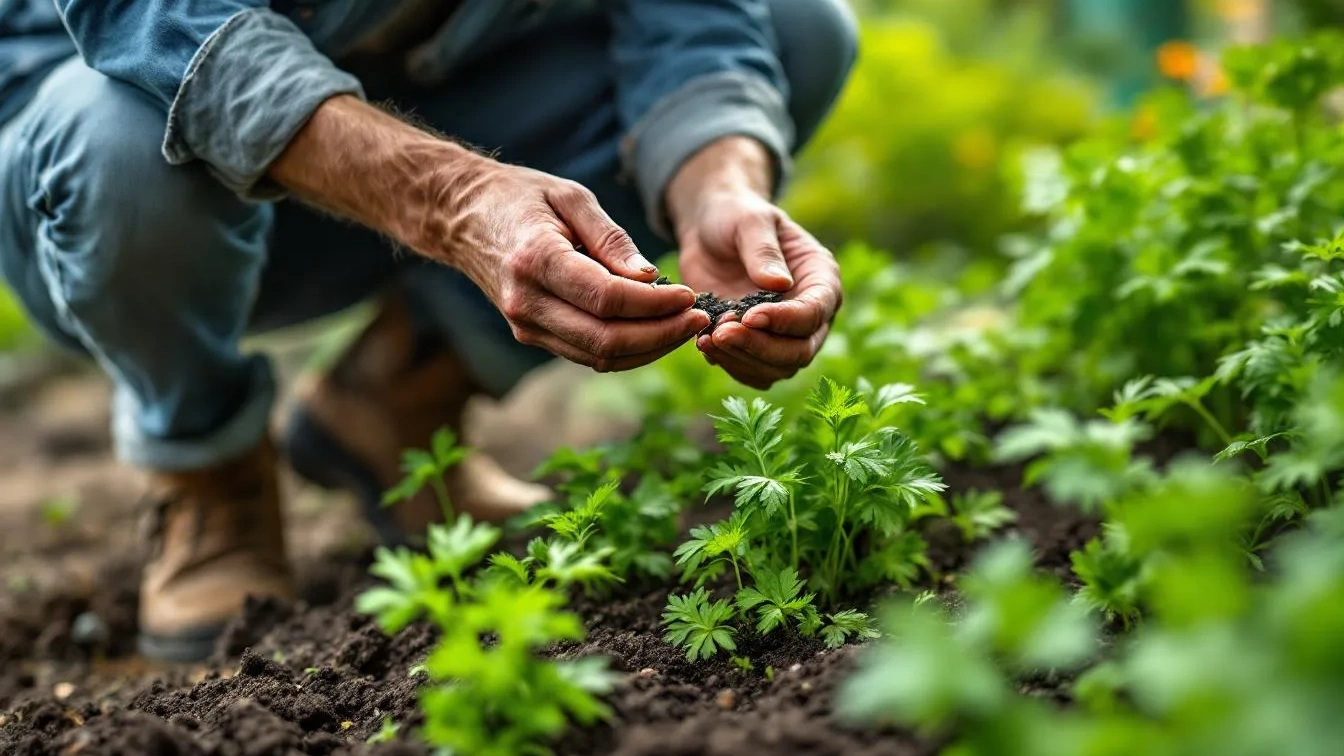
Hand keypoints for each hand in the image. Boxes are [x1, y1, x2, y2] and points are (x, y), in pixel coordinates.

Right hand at [433, 158, 708, 371]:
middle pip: (605, 340)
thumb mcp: (570, 196)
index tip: (690, 295)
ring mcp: (525, 326)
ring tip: (685, 327)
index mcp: (535, 261)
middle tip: (699, 319)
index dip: (655, 304)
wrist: (461, 217)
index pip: (607, 299)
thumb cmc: (521, 197)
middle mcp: (526, 302)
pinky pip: (586, 355)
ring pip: (598, 357)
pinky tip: (655, 331)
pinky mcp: (530, 336)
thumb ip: (612, 238)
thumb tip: (650, 277)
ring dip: (649, 349)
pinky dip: (627, 351)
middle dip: (661, 335)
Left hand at [669, 140, 841, 389]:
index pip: (814, 312)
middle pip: (799, 351)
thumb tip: (780, 284)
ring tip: (707, 339)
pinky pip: (751, 372)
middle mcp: (809, 313)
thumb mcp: (749, 220)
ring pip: (776, 369)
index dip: (784, 321)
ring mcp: (784, 334)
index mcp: (820, 278)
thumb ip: (763, 250)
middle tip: (721, 332)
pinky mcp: (756, 345)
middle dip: (760, 347)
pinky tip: (703, 344)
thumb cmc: (736, 215)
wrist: (710, 229)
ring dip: (741, 360)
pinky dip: (729, 364)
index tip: (748, 316)